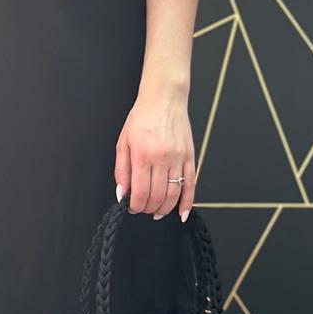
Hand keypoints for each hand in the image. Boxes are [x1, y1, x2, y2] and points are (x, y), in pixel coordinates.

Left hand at [114, 88, 195, 220]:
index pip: (140, 192)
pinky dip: (186, 202)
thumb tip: (121, 193)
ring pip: (174, 194)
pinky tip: (181, 214)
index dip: (135, 206)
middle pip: (157, 196)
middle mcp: (162, 158)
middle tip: (143, 208)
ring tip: (156, 211)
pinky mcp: (190, 157)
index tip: (131, 207)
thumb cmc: (142, 118)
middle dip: (148, 208)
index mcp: (143, 155)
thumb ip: (121, 170)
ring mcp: (178, 158)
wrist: (164, 99)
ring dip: (164, 208)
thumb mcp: (123, 142)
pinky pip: (191, 185)